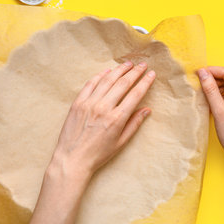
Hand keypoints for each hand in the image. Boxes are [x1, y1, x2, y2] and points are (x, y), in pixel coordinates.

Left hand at [51, 61, 155, 181]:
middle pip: (123, 83)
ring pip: (107, 80)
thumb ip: (134, 124)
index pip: (135, 94)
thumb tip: (147, 110)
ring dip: (119, 70)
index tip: (151, 74)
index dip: (145, 82)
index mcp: (117, 118)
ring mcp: (89, 104)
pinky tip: (108, 71)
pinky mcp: (78, 103)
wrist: (72, 159)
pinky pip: (90, 84)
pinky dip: (100, 76)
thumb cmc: (98, 154)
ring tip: (128, 64)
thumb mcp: (121, 142)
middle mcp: (103, 108)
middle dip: (135, 72)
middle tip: (142, 65)